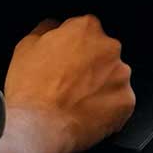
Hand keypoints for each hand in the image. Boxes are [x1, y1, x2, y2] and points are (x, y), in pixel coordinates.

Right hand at [6, 15, 135, 152]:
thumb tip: (56, 26)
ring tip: (77, 102)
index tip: (66, 60)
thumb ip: (47, 28)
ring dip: (101, 86)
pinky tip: (87, 115)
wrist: (37, 126)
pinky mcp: (126, 102)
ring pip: (113, 77)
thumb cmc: (30, 88)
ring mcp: (121, 76)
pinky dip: (108, 109)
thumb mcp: (26, 46)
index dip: (74, 46)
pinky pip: (120, 103)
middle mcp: (109, 48)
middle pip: (104, 52)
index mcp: (86, 29)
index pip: (86, 29)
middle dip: (91, 65)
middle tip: (70, 83)